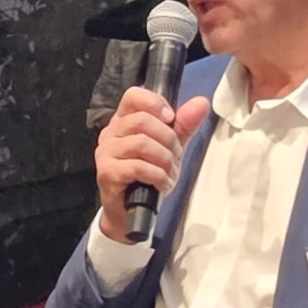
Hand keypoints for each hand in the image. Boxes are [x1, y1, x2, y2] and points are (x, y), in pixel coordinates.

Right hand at [94, 87, 212, 241]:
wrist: (130, 211)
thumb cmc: (147, 176)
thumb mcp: (169, 148)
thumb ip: (183, 125)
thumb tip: (201, 102)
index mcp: (123, 121)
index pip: (133, 96)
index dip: (155, 103)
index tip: (171, 118)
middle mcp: (110, 133)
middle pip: (141, 120)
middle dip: (167, 138)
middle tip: (174, 155)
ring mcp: (106, 153)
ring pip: (141, 143)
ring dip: (164, 159)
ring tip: (168, 171)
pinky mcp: (107, 173)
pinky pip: (137, 167)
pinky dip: (157, 175)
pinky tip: (162, 183)